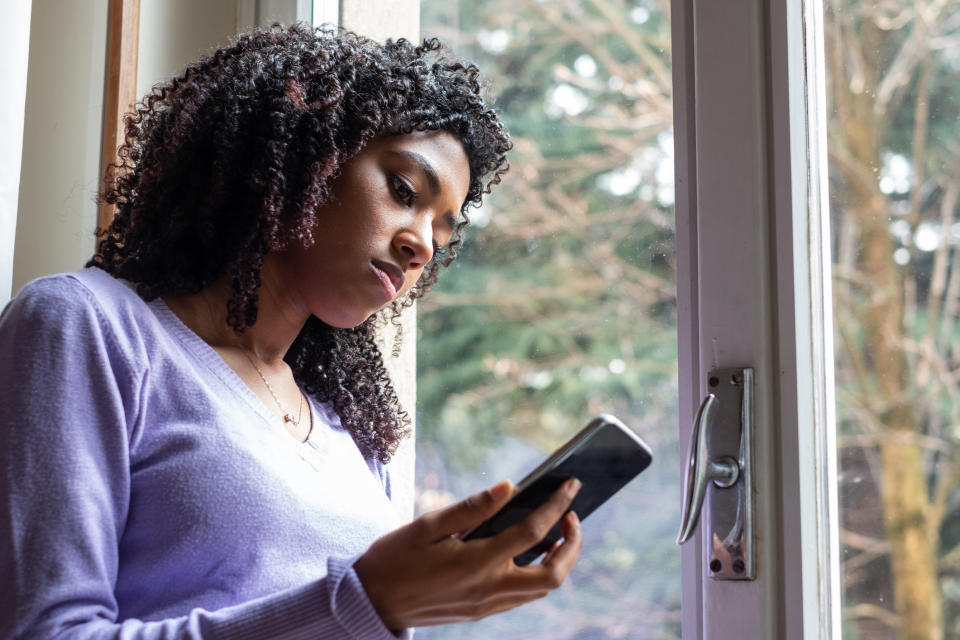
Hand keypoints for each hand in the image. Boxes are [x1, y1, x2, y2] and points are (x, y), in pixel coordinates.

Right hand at [354, 477, 582, 628]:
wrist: (371, 602)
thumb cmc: (394, 558)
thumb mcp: (428, 525)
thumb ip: (472, 508)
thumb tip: (510, 487)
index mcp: (476, 563)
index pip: (533, 533)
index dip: (557, 506)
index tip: (572, 485)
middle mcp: (488, 589)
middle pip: (552, 575)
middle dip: (572, 545)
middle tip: (571, 516)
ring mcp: (487, 605)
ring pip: (541, 590)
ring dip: (559, 561)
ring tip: (557, 531)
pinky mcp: (481, 612)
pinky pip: (523, 596)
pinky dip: (537, 574)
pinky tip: (530, 552)